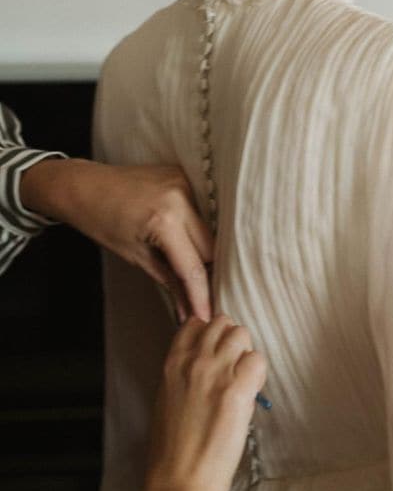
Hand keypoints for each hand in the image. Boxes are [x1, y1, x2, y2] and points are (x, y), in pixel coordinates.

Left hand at [20, 158, 213, 320]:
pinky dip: (194, 227)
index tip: (205, 315)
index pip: (193, 266)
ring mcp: (185, 182)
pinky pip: (199, 209)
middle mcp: (181, 197)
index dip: (201, 295)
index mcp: (165, 220)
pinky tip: (183, 237)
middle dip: (205, 272)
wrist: (84, 186)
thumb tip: (187, 310)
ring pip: (208, 228)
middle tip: (197, 293)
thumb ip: (168, 281)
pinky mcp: (184, 175)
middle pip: (210, 247)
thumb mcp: (134, 256)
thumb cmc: (101, 222)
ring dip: (202, 249)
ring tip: (187, 264)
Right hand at [135, 316, 266, 490]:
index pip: (196, 323)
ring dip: (245, 353)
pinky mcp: (237, 391)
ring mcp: (216, 373)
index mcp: (173, 363)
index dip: (210, 335)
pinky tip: (250, 391)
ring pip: (242, 334)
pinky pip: (258, 360)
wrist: (179, 481)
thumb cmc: (173, 448)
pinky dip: (258, 373)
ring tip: (242, 378)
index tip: (216, 350)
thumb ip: (187, 372)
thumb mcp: (169, 397)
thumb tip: (212, 361)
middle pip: (223, 323)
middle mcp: (194, 361)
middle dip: (231, 341)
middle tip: (233, 365)